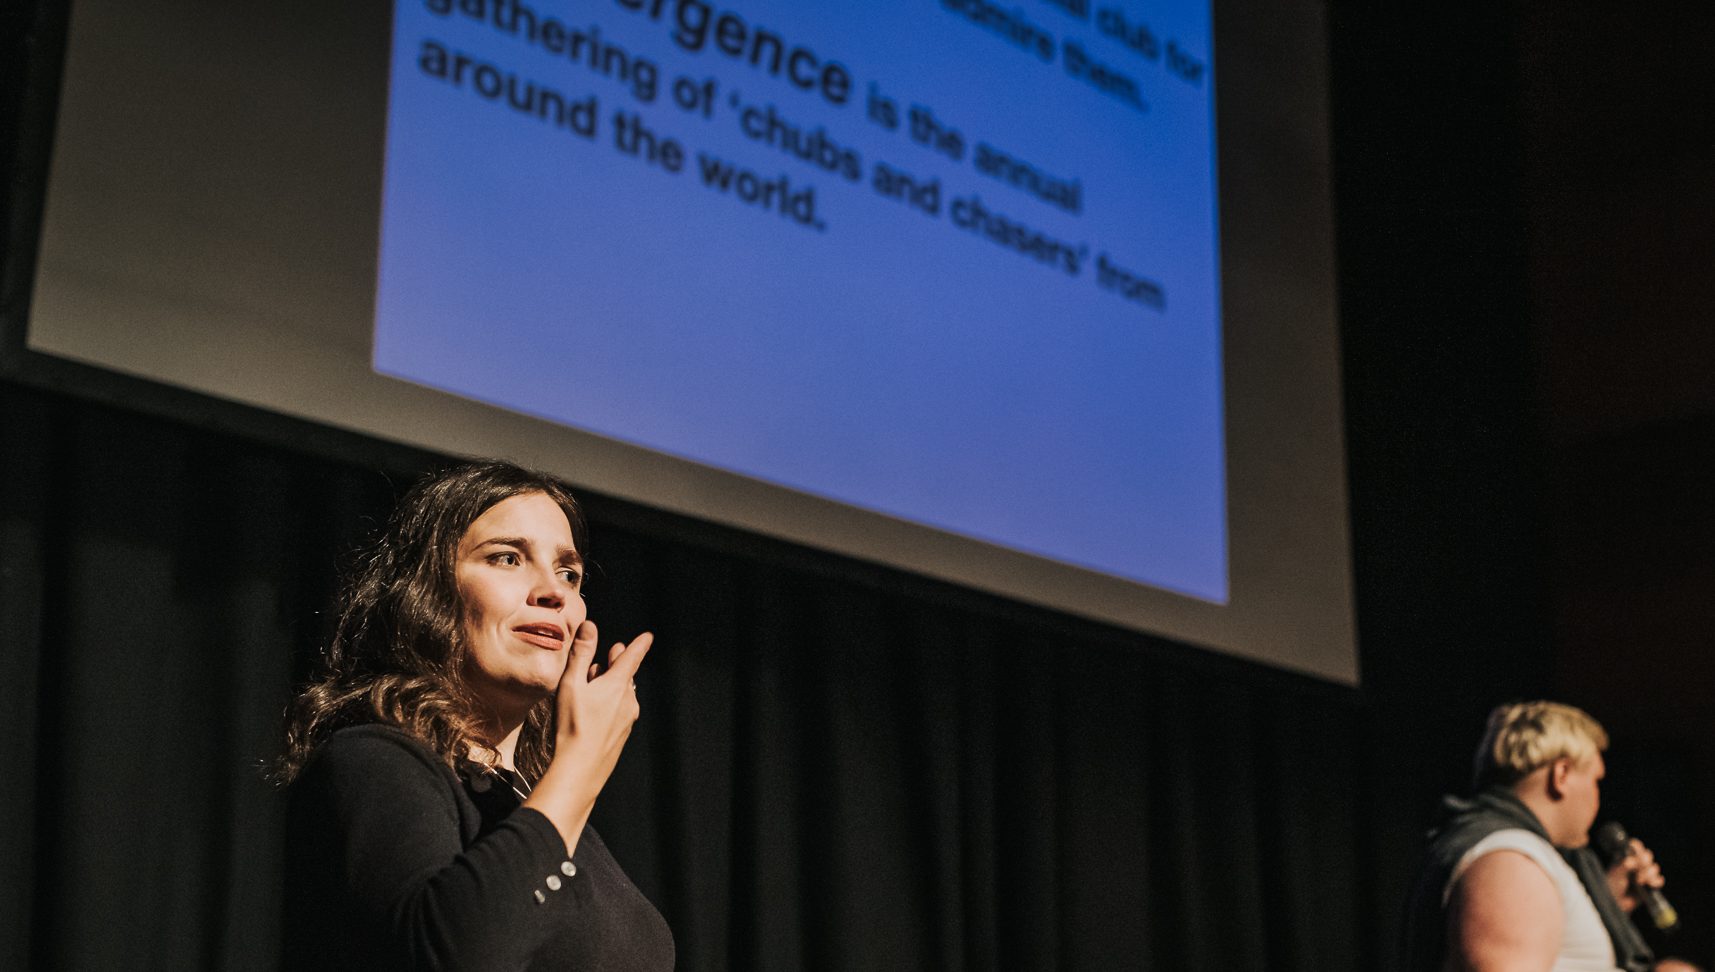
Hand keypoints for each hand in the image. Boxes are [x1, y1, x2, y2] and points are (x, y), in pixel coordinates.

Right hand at [555, 620, 650, 771]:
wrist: (580, 769)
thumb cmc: (572, 725)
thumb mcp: (571, 684)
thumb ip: (581, 654)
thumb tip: (590, 626)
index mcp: (618, 685)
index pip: (632, 657)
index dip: (639, 645)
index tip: (648, 636)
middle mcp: (628, 701)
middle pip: (625, 675)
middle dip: (619, 661)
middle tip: (615, 651)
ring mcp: (627, 719)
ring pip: (621, 694)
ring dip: (611, 683)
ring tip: (596, 679)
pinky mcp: (622, 735)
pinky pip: (619, 710)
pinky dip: (610, 702)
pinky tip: (596, 708)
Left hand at [1606, 837, 1665, 913]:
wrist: (1616, 901)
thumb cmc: (1611, 885)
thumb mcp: (1616, 873)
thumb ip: (1623, 866)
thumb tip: (1631, 861)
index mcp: (1626, 857)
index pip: (1636, 847)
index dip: (1639, 849)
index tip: (1637, 855)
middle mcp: (1636, 864)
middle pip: (1647, 856)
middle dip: (1645, 863)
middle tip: (1638, 871)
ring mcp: (1643, 874)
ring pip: (1654, 867)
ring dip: (1649, 874)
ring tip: (1640, 881)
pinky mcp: (1649, 884)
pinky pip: (1658, 880)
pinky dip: (1657, 881)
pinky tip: (1652, 884)